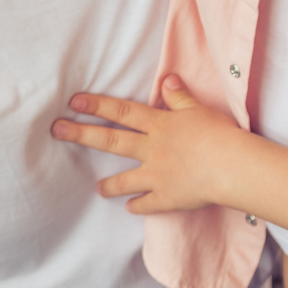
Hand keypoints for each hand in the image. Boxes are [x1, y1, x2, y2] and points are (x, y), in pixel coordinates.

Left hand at [51, 81, 244, 213]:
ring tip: (98, 189)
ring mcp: (157, 175)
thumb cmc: (219, 134)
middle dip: (82, 134)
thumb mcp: (199, 109)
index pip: (122, 111)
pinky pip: (148, 203)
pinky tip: (131, 208)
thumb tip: (167, 79)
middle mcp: (152, 149)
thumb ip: (180, 97)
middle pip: (112, 140)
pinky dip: (138, 205)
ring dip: (110, 185)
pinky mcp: (167, 197)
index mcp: (160, 125)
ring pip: (125, 179)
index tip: (73, 102)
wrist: (230, 166)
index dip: (97, 105)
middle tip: (57, 130)